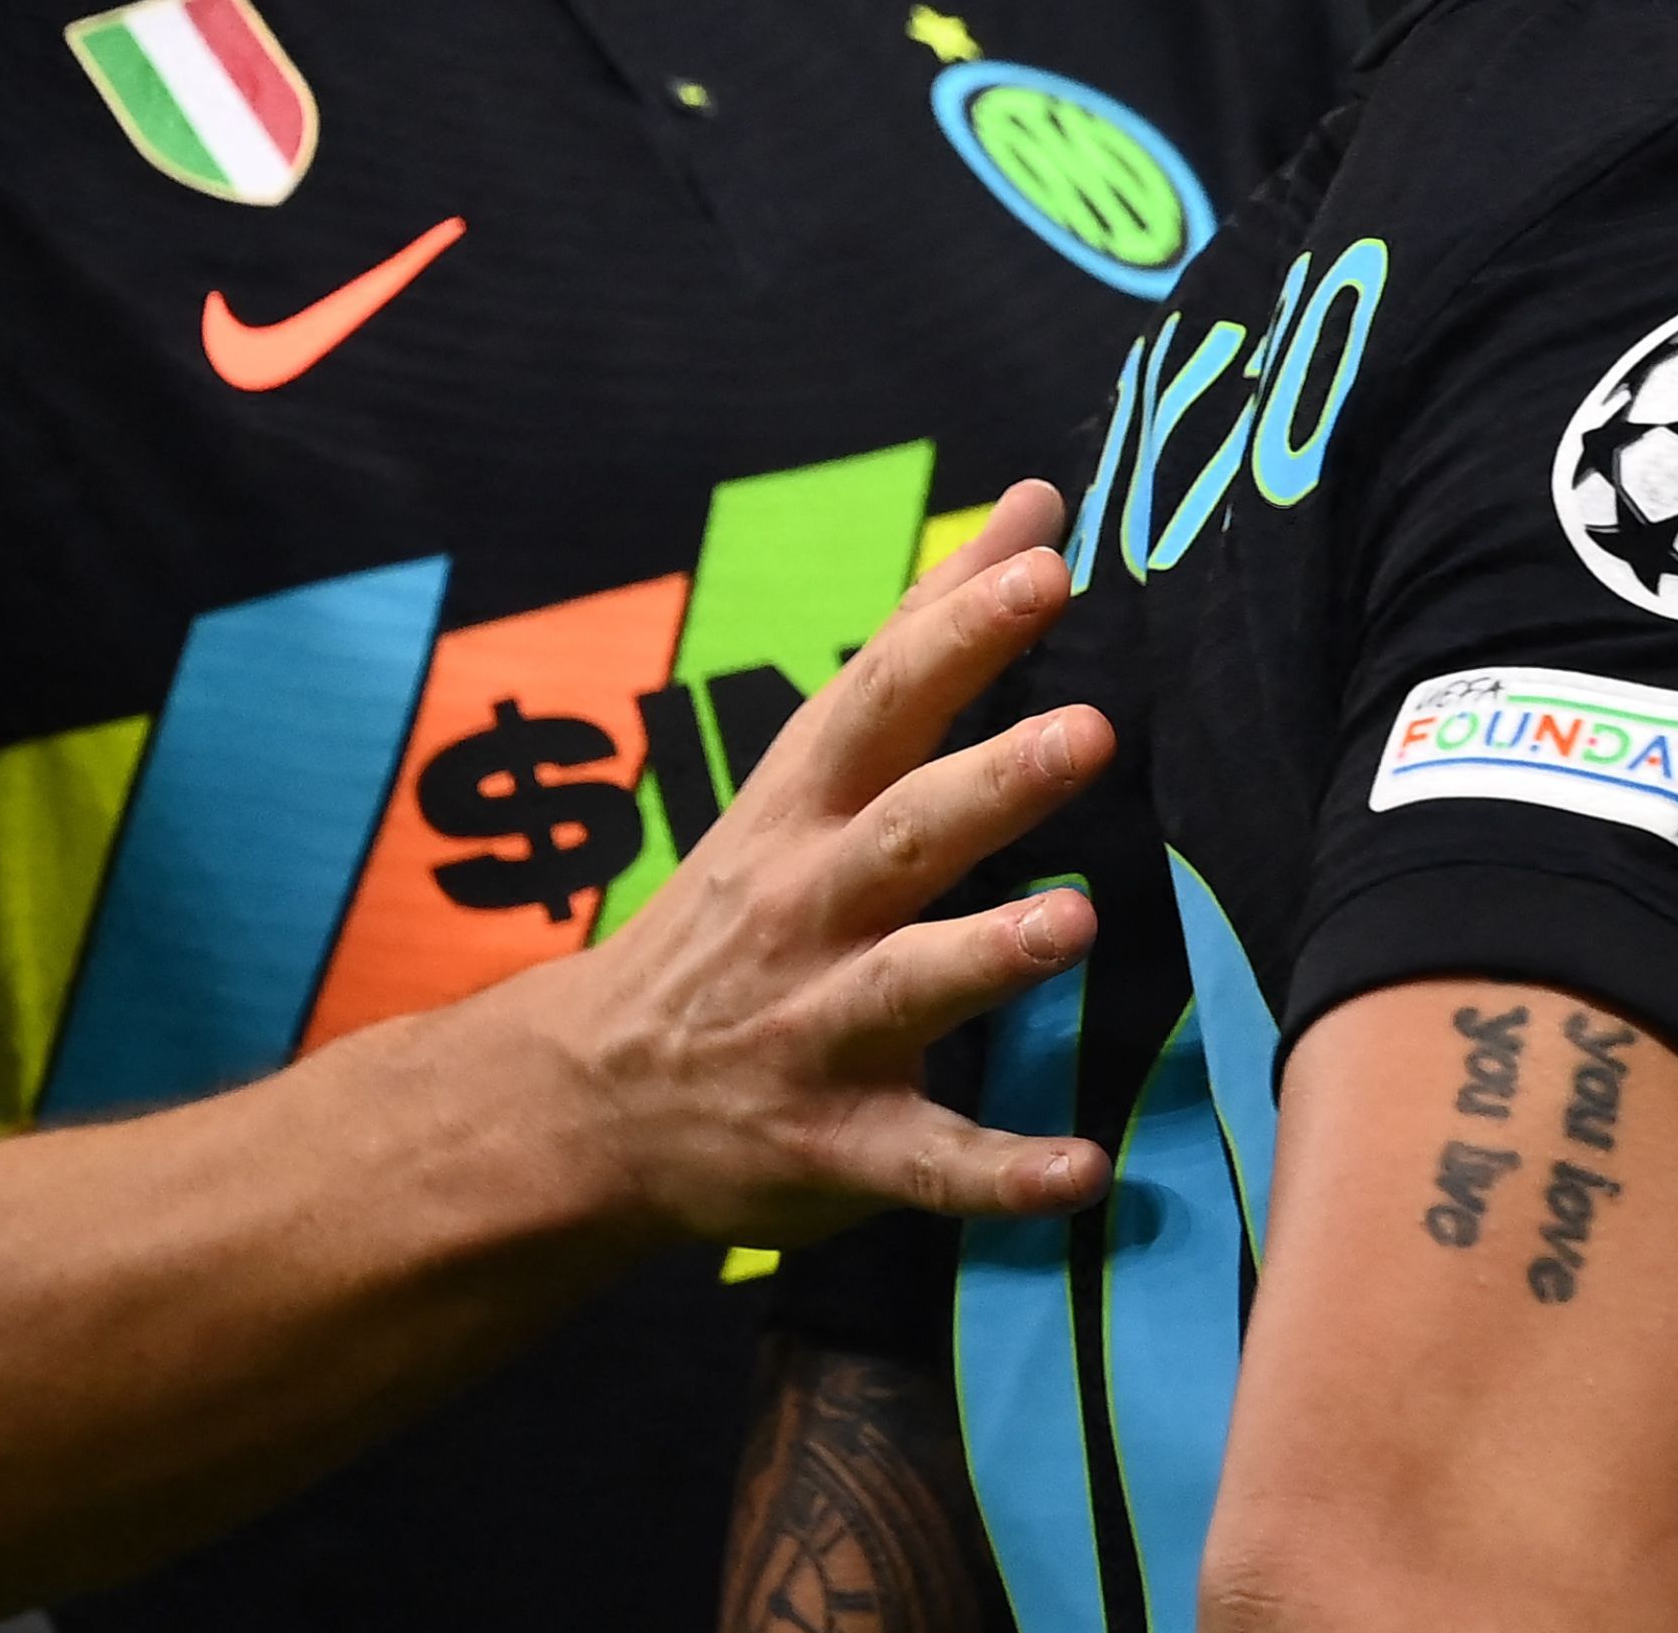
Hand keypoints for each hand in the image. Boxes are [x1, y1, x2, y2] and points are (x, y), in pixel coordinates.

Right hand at [511, 480, 1120, 1245]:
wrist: (588, 1100)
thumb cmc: (741, 904)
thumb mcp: (808, 768)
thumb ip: (926, 636)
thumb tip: (1034, 503)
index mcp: (801, 812)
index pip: (879, 701)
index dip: (959, 631)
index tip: (1046, 562)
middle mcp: (804, 911)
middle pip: (900, 834)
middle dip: (988, 785)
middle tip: (1089, 732)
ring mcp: (812, 1030)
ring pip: (905, 987)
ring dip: (987, 957)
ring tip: (1074, 923)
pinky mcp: (832, 1147)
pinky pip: (923, 1164)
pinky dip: (998, 1174)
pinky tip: (1082, 1174)